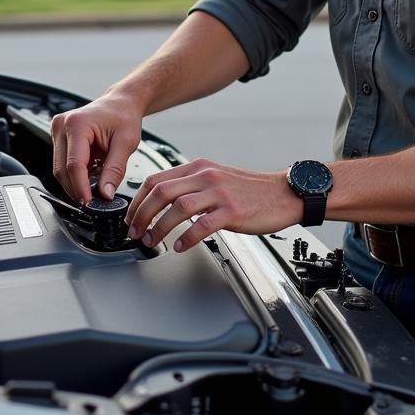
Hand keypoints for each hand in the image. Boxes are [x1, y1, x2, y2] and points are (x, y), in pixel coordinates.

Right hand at [51, 92, 142, 203]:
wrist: (120, 103)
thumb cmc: (123, 116)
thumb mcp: (126, 143)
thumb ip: (115, 170)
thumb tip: (105, 194)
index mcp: (77, 123)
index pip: (74, 164)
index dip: (81, 187)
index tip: (88, 203)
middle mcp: (62, 125)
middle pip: (62, 169)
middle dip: (76, 189)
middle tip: (93, 201)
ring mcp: (57, 131)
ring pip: (59, 169)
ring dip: (75, 182)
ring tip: (95, 187)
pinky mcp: (59, 138)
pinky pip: (62, 163)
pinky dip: (75, 174)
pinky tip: (90, 175)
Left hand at [125, 158, 302, 252]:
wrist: (282, 193)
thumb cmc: (249, 190)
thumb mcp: (216, 178)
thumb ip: (191, 185)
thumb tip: (163, 201)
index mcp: (198, 167)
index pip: (156, 179)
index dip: (138, 200)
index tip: (131, 216)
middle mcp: (206, 176)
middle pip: (162, 192)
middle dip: (142, 214)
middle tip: (135, 232)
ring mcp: (219, 193)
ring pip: (178, 207)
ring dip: (159, 227)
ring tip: (152, 241)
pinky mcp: (232, 211)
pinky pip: (203, 225)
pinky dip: (187, 237)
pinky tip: (180, 246)